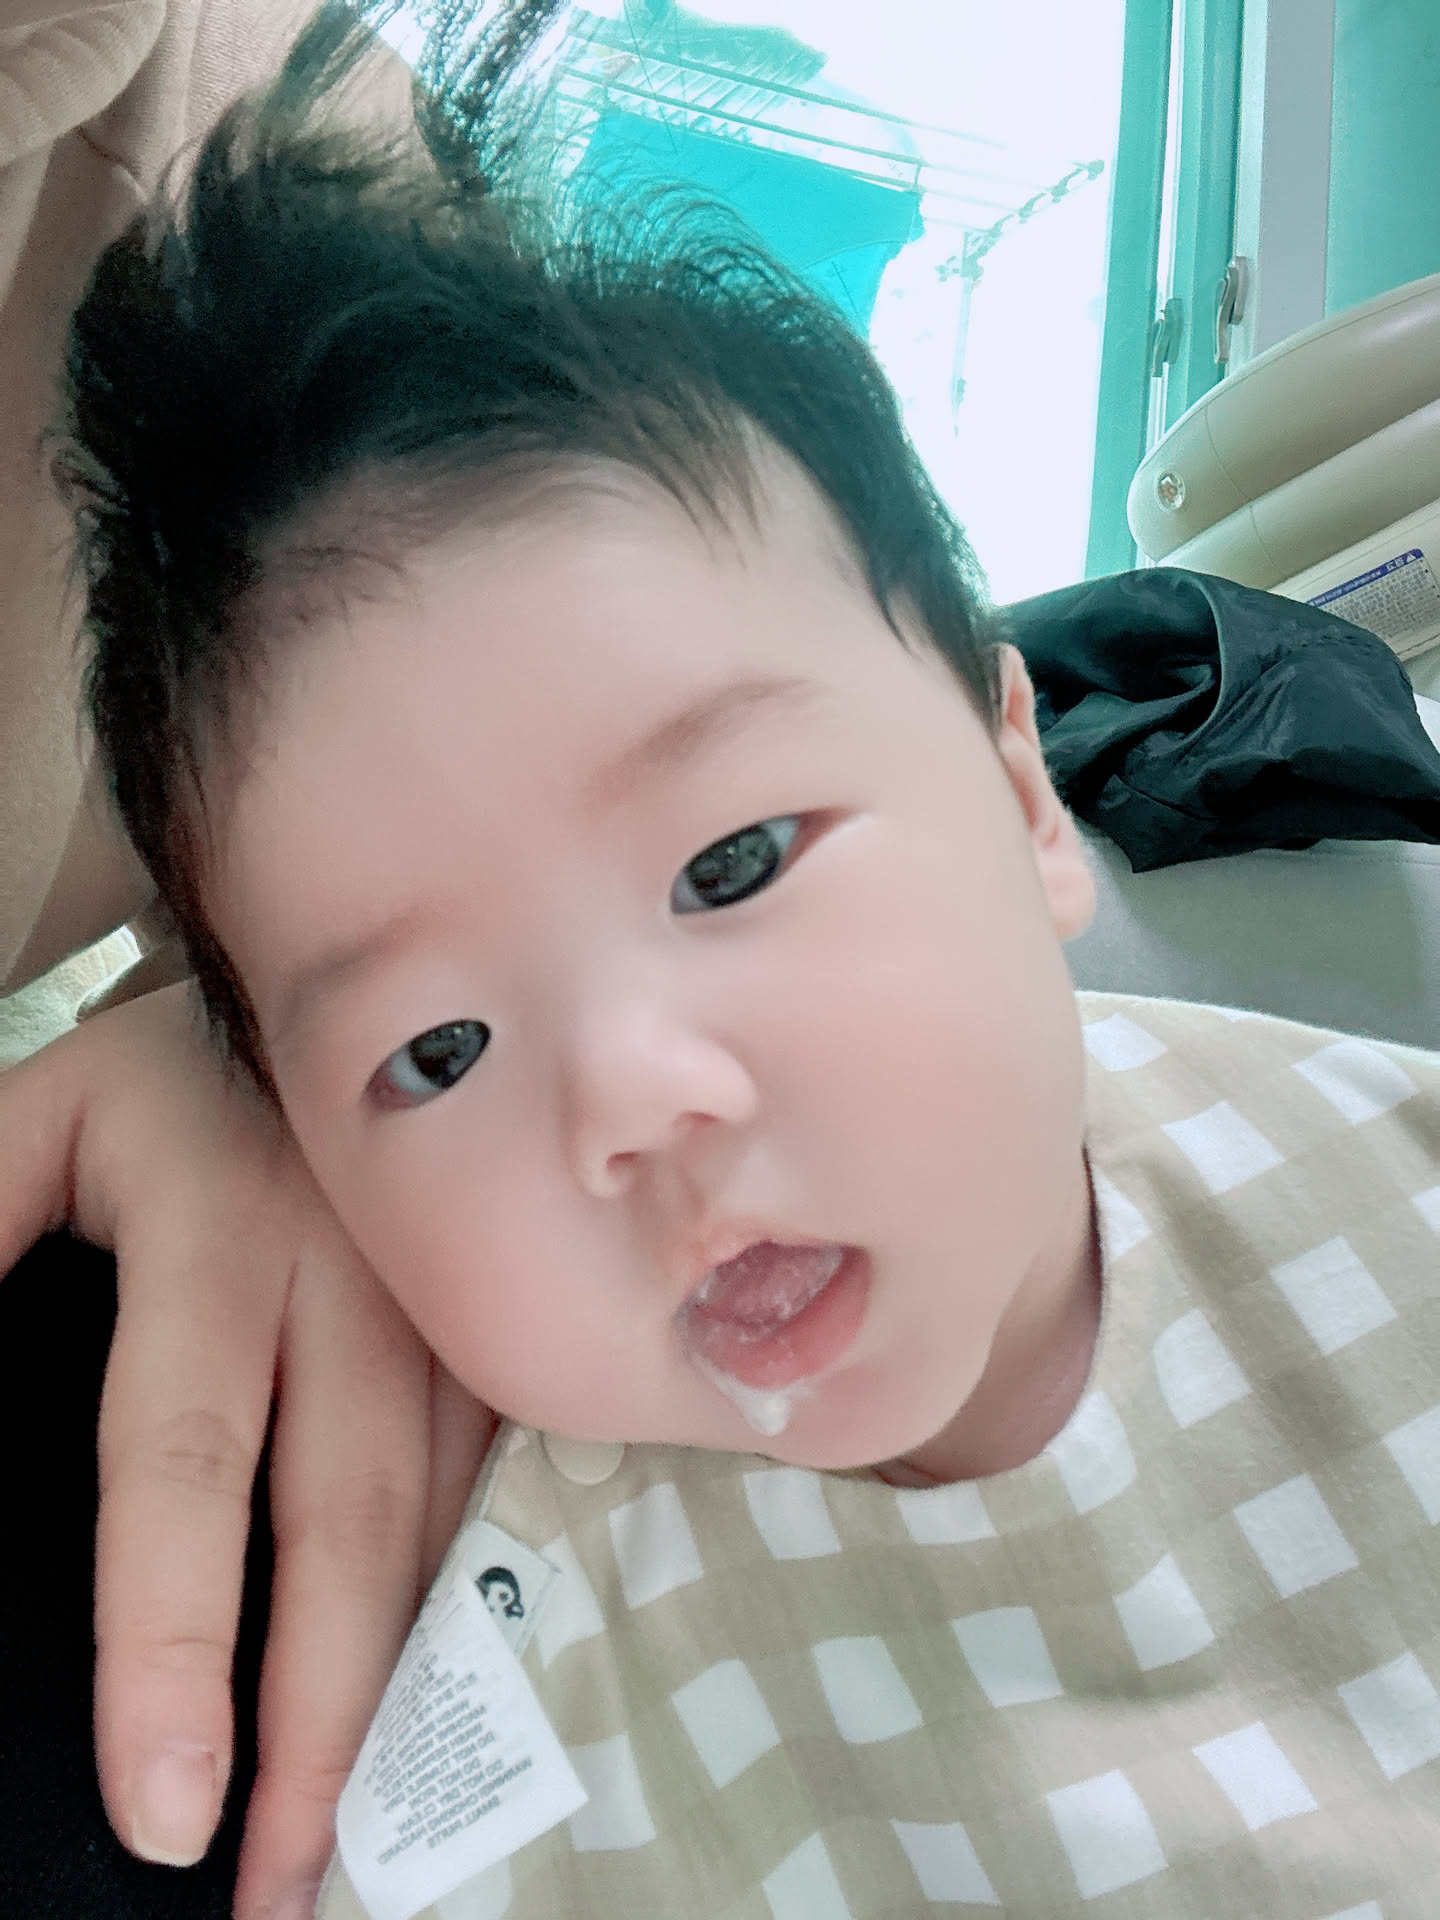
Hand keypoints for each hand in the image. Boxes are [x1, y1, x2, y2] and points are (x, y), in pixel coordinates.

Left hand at [0, 980, 495, 1918]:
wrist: (350, 990)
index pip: (181, 1451)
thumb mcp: (30, 1120)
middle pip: (340, 1512)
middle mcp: (349, 1264)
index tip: (159, 1802)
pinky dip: (456, 1592)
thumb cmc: (159, 1078)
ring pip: (430, 1508)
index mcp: (213, 1216)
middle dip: (316, 1710)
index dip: (170, 1635)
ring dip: (398, 1676)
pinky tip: (434, 1693)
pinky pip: (484, 1473)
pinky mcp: (491, 1315)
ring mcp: (440, 1292)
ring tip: (350, 1836)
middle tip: (270, 1882)